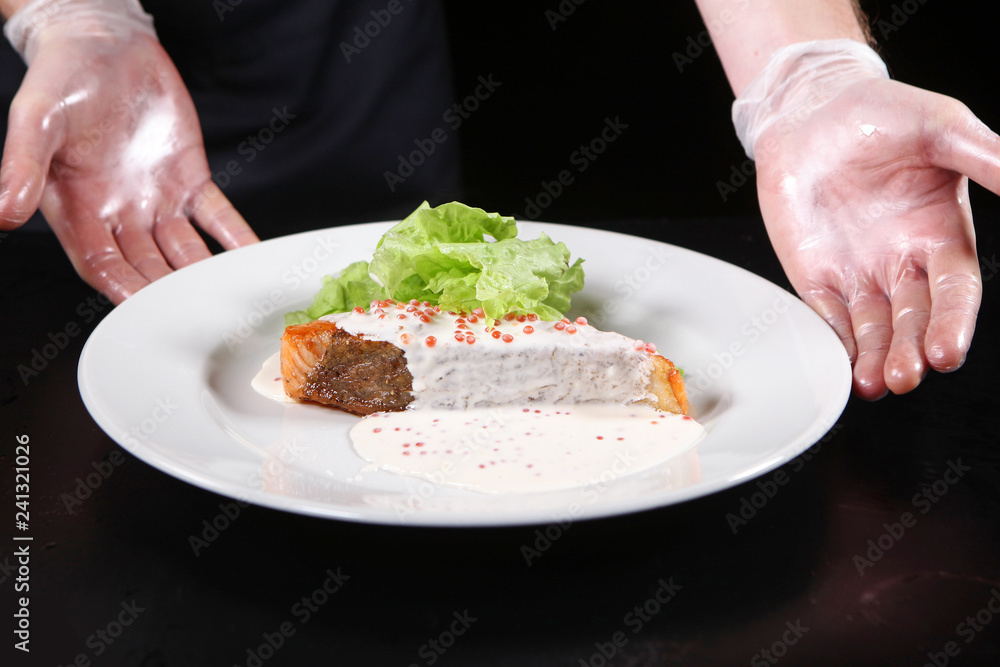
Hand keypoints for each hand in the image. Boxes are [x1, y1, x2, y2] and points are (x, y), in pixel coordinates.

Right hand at [0, 0, 257, 303]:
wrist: (105, 41)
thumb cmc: (62, 76)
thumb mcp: (36, 117)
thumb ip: (21, 164)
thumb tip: (2, 212)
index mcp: (76, 209)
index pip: (102, 264)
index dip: (123, 288)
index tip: (145, 309)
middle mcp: (118, 213)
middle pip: (147, 267)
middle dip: (169, 291)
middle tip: (197, 315)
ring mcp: (157, 200)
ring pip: (184, 251)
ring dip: (204, 274)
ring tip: (227, 297)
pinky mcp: (189, 181)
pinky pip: (217, 218)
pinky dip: (236, 239)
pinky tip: (253, 258)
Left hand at [754, 78, 996, 398]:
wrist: (810, 109)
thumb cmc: (880, 113)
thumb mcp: (941, 128)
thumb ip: (987, 158)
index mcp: (941, 235)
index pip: (955, 292)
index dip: (953, 323)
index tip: (946, 352)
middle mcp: (902, 263)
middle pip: (913, 320)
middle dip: (911, 352)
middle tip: (907, 376)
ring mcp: (858, 273)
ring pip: (872, 329)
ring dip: (875, 359)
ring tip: (875, 383)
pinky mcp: (817, 275)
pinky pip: (827, 316)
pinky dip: (834, 342)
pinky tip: (839, 367)